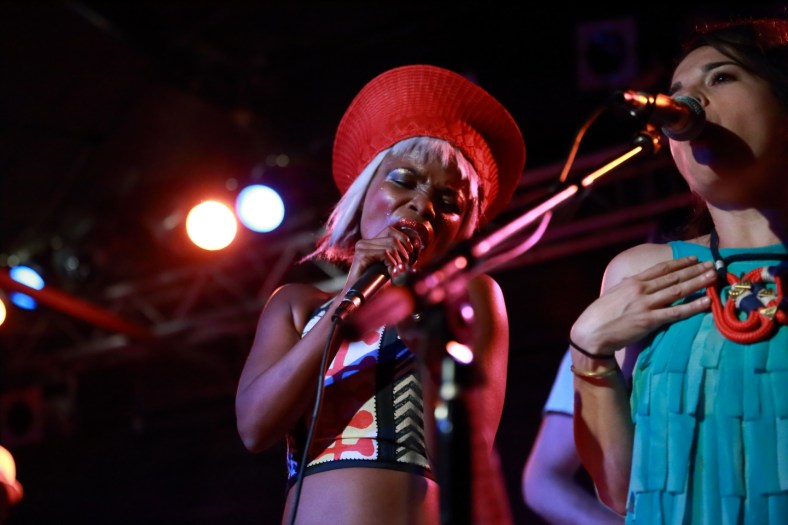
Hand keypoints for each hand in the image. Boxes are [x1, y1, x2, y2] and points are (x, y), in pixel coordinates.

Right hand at [346, 225, 419, 285]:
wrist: (354, 295)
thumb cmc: (371, 283)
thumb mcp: (387, 266)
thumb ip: (396, 256)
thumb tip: (413, 246)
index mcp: (369, 242)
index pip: (391, 231)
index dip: (404, 242)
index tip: (407, 257)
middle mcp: (363, 243)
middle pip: (393, 239)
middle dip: (403, 253)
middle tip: (403, 266)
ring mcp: (361, 248)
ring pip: (390, 246)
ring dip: (398, 260)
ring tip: (396, 271)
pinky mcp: (361, 255)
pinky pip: (385, 253)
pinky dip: (392, 263)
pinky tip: (391, 272)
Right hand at [571, 256, 716, 354]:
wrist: (591, 332)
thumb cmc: (600, 314)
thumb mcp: (614, 293)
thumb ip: (627, 286)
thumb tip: (635, 282)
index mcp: (632, 281)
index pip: (661, 269)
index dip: (679, 263)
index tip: (694, 259)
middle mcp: (641, 289)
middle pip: (674, 277)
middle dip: (695, 270)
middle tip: (713, 265)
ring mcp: (646, 304)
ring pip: (678, 291)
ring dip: (698, 283)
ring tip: (714, 277)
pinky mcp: (649, 320)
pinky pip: (676, 312)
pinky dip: (693, 306)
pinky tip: (706, 302)